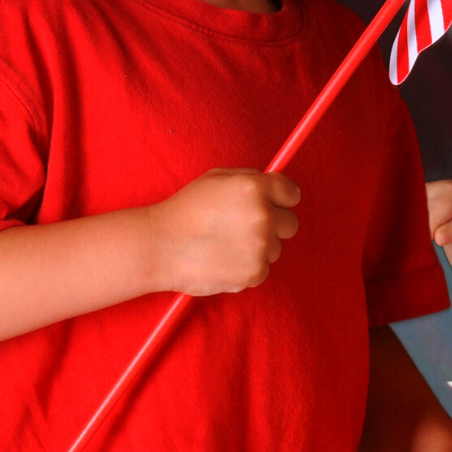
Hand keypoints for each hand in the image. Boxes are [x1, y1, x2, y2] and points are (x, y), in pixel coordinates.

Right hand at [147, 168, 300, 295]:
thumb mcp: (217, 178)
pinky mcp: (254, 272)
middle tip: (243, 227)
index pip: (293, 193)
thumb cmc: (186, 210)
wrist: (158, 246)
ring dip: (259, 247)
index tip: (272, 204)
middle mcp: (263, 215)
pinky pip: (263, 268)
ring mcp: (260, 246)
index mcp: (255, 187)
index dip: (281, 199)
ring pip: (276, 248)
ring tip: (226, 244)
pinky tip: (224, 259)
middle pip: (290, 223)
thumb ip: (251, 178)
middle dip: (273, 224)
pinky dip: (247, 267)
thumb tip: (276, 186)